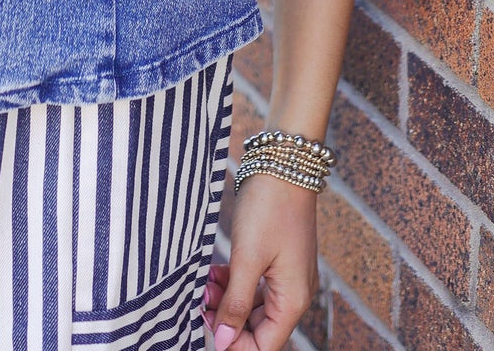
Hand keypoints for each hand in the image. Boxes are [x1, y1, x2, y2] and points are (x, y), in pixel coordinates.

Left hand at [201, 175, 319, 348]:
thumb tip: (222, 341)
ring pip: (252, 305)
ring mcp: (286, 275)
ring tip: (204, 282)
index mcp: (293, 300)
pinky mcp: (275, 258)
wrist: (283, 161)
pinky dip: (233, 282)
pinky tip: (214, 272)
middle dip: (225, 318)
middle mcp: (294, 292)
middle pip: (257, 327)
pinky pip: (253, 284)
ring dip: (226, 299)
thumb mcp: (247, 258)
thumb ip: (235, 303)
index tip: (205, 327)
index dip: (233, 344)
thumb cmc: (269, 208)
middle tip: (199, 299)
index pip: (264, 345)